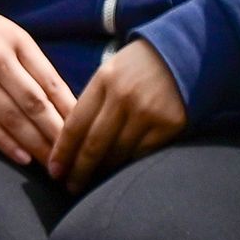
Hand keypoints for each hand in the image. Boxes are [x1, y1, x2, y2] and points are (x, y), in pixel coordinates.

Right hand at [0, 0, 75, 168]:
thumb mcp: (14, 38)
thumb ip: (35, 67)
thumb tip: (64, 106)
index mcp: (18, 42)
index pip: (50, 82)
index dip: (69, 111)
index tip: (84, 132)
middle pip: (33, 103)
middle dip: (55, 134)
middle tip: (72, 158)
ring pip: (10, 118)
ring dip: (34, 144)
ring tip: (52, 164)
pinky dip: (5, 143)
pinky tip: (23, 158)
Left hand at [47, 41, 187, 187]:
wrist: (185, 53)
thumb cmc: (139, 68)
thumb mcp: (110, 73)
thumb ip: (92, 103)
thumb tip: (69, 144)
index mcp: (104, 80)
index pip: (75, 125)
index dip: (62, 153)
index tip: (54, 171)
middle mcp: (124, 96)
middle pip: (93, 145)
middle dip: (78, 171)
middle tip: (70, 187)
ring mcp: (148, 112)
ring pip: (117, 154)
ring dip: (102, 171)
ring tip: (92, 182)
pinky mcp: (169, 124)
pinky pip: (141, 154)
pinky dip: (128, 164)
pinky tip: (119, 171)